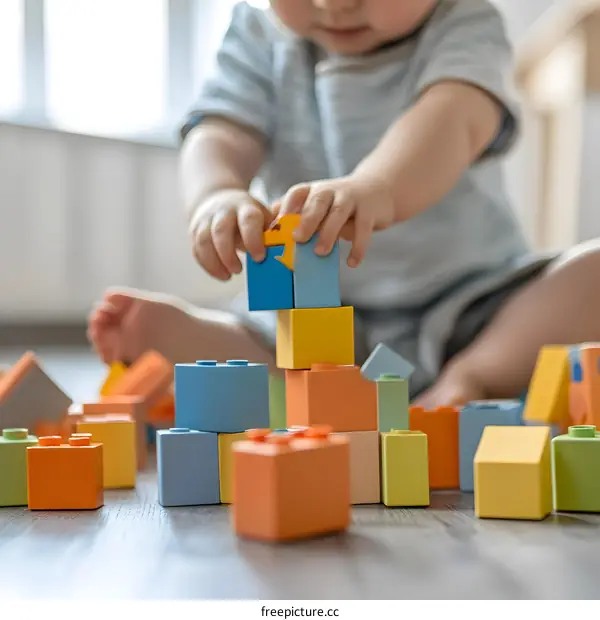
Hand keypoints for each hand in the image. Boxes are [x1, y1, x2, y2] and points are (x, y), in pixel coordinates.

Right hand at [190, 189, 278, 280]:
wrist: (219, 200)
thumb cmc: (248, 216)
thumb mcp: (263, 216)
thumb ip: (272, 232)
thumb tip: (285, 250)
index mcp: (245, 207)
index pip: (248, 220)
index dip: (253, 239)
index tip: (259, 258)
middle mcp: (224, 211)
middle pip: (221, 231)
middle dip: (229, 254)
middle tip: (239, 270)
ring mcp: (207, 220)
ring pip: (204, 241)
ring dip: (215, 262)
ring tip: (228, 275)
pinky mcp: (195, 231)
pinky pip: (197, 249)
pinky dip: (208, 265)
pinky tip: (221, 274)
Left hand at [278, 174, 395, 267]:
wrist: (378, 190)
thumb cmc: (339, 204)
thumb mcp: (317, 206)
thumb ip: (296, 216)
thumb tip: (267, 233)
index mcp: (314, 190)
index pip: (297, 193)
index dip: (286, 208)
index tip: (277, 226)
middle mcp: (331, 191)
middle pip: (318, 201)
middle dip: (307, 219)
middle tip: (297, 239)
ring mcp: (352, 198)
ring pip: (339, 212)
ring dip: (329, 232)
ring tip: (320, 252)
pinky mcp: (370, 210)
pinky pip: (364, 229)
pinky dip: (358, 247)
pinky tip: (352, 262)